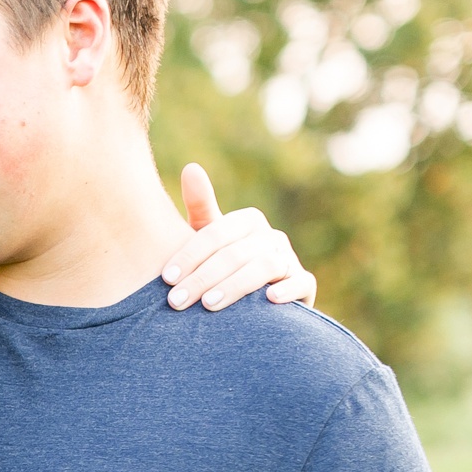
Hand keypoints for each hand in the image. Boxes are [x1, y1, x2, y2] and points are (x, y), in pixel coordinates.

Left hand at [163, 163, 317, 310]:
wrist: (255, 296)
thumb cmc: (222, 264)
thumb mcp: (208, 236)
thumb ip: (201, 207)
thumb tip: (191, 167)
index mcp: (248, 222)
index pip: (216, 233)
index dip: (190, 255)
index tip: (166, 278)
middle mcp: (272, 237)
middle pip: (236, 253)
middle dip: (204, 277)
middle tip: (177, 301)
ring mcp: (289, 259)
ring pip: (265, 267)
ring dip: (235, 286)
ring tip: (208, 305)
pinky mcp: (304, 284)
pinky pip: (300, 283)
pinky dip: (287, 290)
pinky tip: (268, 299)